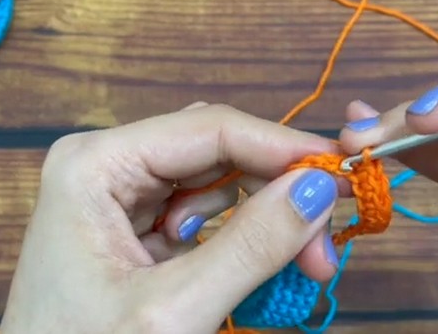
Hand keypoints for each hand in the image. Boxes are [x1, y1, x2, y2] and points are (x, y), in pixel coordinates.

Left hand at [0, 103, 344, 333]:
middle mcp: (105, 166)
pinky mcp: (134, 231)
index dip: (282, 147)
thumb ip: (250, 246)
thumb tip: (319, 187)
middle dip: (276, 192)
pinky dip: (241, 242)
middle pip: (217, 151)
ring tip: (298, 268)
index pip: (209, 127)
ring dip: (264, 220)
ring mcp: (118, 198)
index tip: (343, 176)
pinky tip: (256, 273)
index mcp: (94, 164)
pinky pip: (205, 218)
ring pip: (218, 183)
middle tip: (323, 245)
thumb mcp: (173, 310)